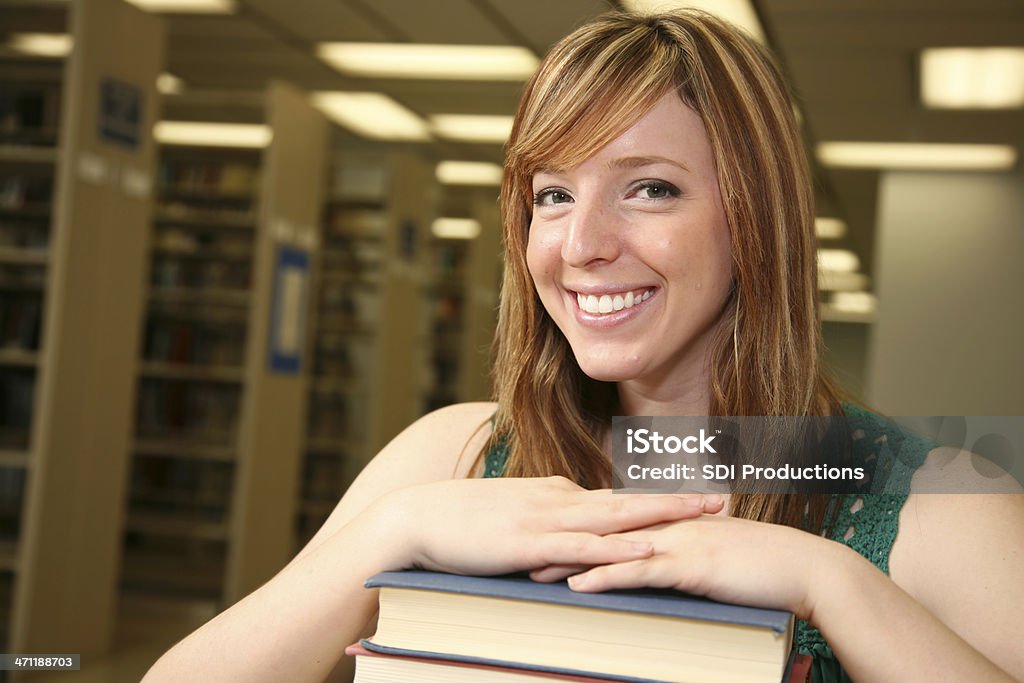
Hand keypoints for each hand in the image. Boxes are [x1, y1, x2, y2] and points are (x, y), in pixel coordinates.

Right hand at [363, 476, 723, 576]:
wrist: (417, 518)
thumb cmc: (461, 520)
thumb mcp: (512, 515)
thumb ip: (544, 521)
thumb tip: (571, 533)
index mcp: (556, 493)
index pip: (617, 496)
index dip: (658, 498)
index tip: (695, 498)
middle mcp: (559, 499)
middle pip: (630, 499)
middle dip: (678, 501)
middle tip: (722, 499)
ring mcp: (545, 519)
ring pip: (616, 516)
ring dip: (663, 515)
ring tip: (703, 515)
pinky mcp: (528, 542)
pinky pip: (582, 546)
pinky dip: (617, 545)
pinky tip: (646, 545)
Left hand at [561, 515, 839, 619]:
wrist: (804, 566)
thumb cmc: (762, 563)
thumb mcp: (715, 551)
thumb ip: (686, 549)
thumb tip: (662, 558)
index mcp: (672, 520)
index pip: (616, 521)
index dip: (578, 527)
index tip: (545, 534)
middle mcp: (669, 524)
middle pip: (605, 530)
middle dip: (563, 540)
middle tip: (524, 549)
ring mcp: (678, 542)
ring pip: (615, 548)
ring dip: (572, 559)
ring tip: (534, 570)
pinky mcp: (690, 565)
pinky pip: (640, 571)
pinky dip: (606, 577)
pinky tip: (578, 586)